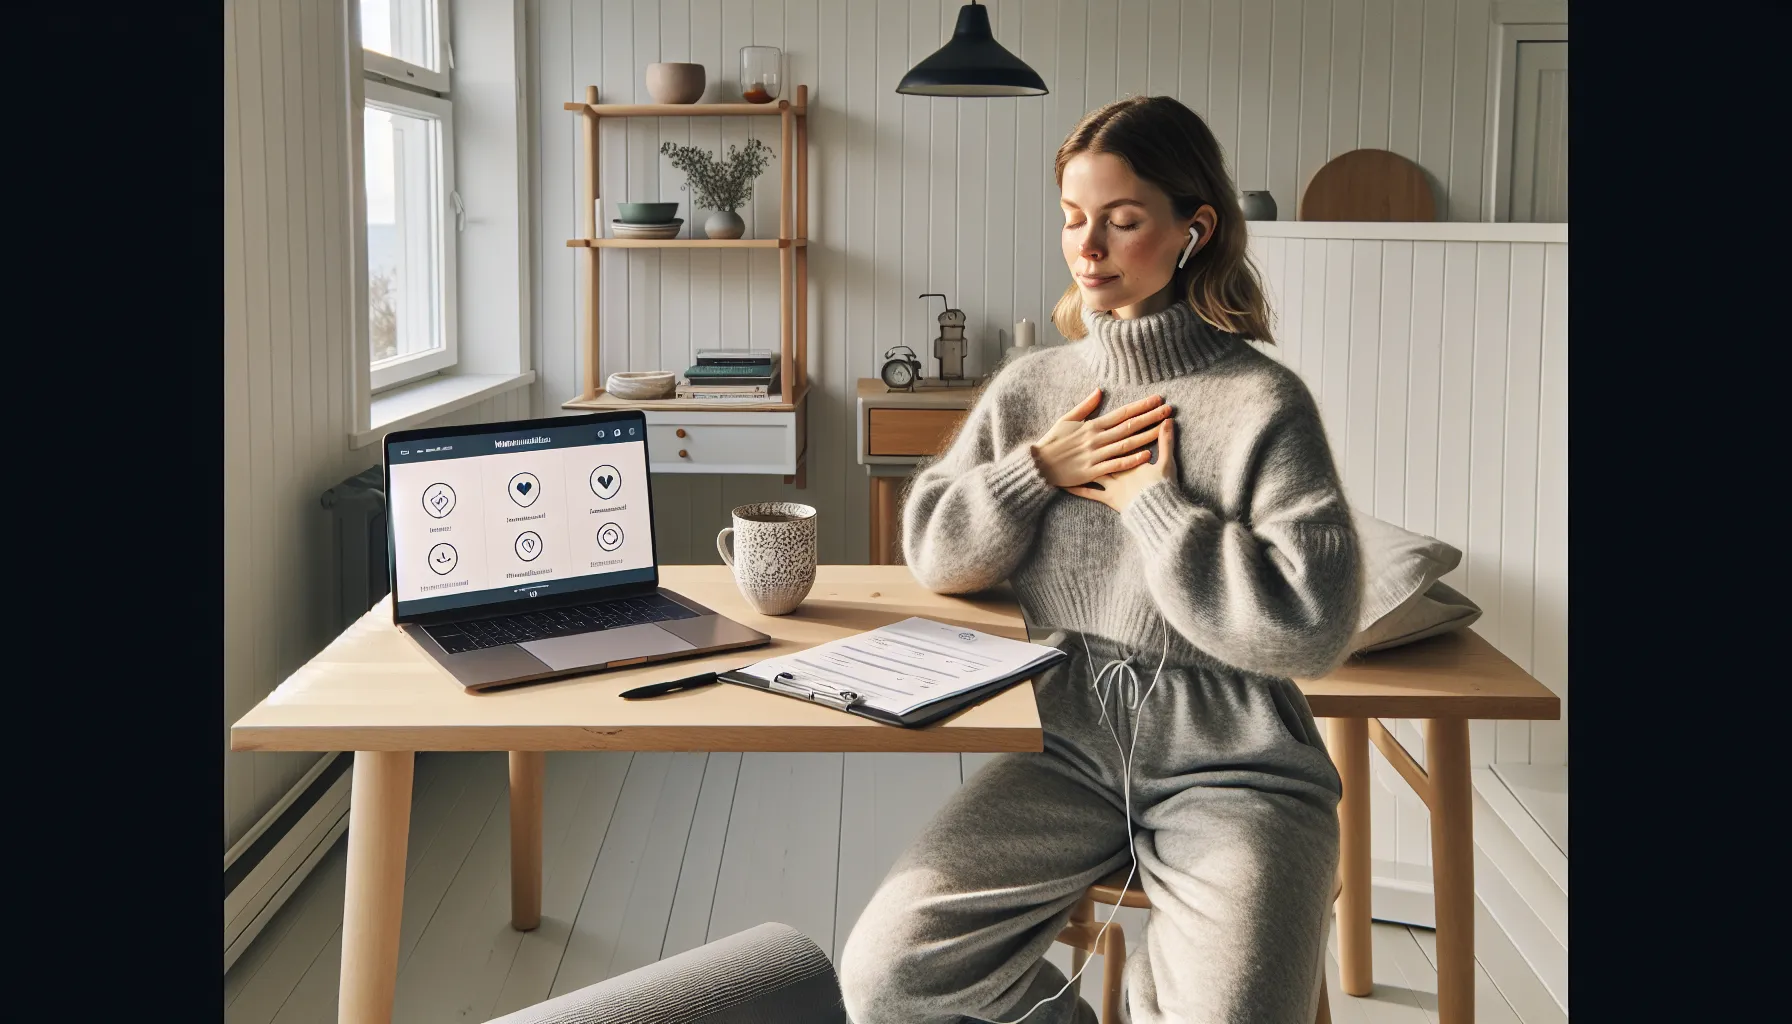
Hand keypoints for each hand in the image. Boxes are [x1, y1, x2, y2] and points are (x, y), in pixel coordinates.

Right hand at [1029, 389, 1172, 488]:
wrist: (1038, 465)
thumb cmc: (1052, 442)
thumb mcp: (1066, 420)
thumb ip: (1085, 406)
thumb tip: (1100, 391)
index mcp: (1092, 425)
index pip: (1122, 413)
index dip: (1141, 405)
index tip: (1158, 399)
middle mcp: (1097, 438)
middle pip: (1129, 426)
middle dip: (1150, 417)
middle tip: (1169, 410)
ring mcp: (1096, 455)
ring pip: (1127, 443)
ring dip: (1147, 435)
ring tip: (1164, 428)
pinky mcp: (1093, 471)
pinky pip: (1116, 464)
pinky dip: (1132, 459)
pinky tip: (1147, 454)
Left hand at [1067, 415, 1177, 512]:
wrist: (1158, 513)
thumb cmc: (1163, 488)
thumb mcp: (1167, 462)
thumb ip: (1166, 441)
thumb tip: (1168, 421)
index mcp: (1129, 457)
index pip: (1121, 435)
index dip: (1116, 424)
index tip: (1103, 419)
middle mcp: (1116, 468)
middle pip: (1103, 450)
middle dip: (1093, 441)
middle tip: (1080, 431)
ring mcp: (1110, 484)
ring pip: (1093, 469)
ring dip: (1080, 461)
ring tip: (1064, 454)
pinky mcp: (1107, 499)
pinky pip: (1088, 493)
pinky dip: (1077, 488)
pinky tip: (1064, 485)